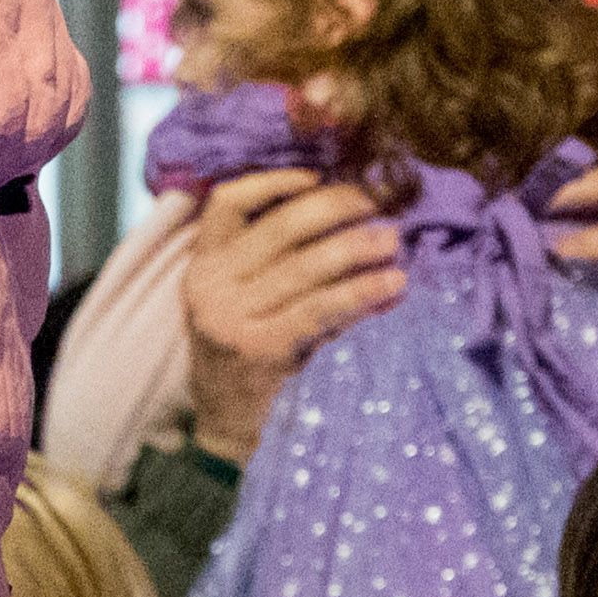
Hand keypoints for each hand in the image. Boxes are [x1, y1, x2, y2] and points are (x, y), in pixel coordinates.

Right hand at [179, 167, 401, 465]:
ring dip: (359, 248)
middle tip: (379, 203)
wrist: (224, 421)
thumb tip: (353, 216)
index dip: (273, 180)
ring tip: (394, 240)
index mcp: (203, 263)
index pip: (227, 201)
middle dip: (337, 207)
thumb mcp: (249, 298)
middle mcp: (211, 285)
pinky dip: (362, 292)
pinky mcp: (260, 348)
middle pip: (280, 227)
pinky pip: (321, 309)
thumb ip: (285, 259)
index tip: (317, 175)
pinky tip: (393, 286)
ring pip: (307, 266)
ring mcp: (232, 318)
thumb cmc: (248, 347)